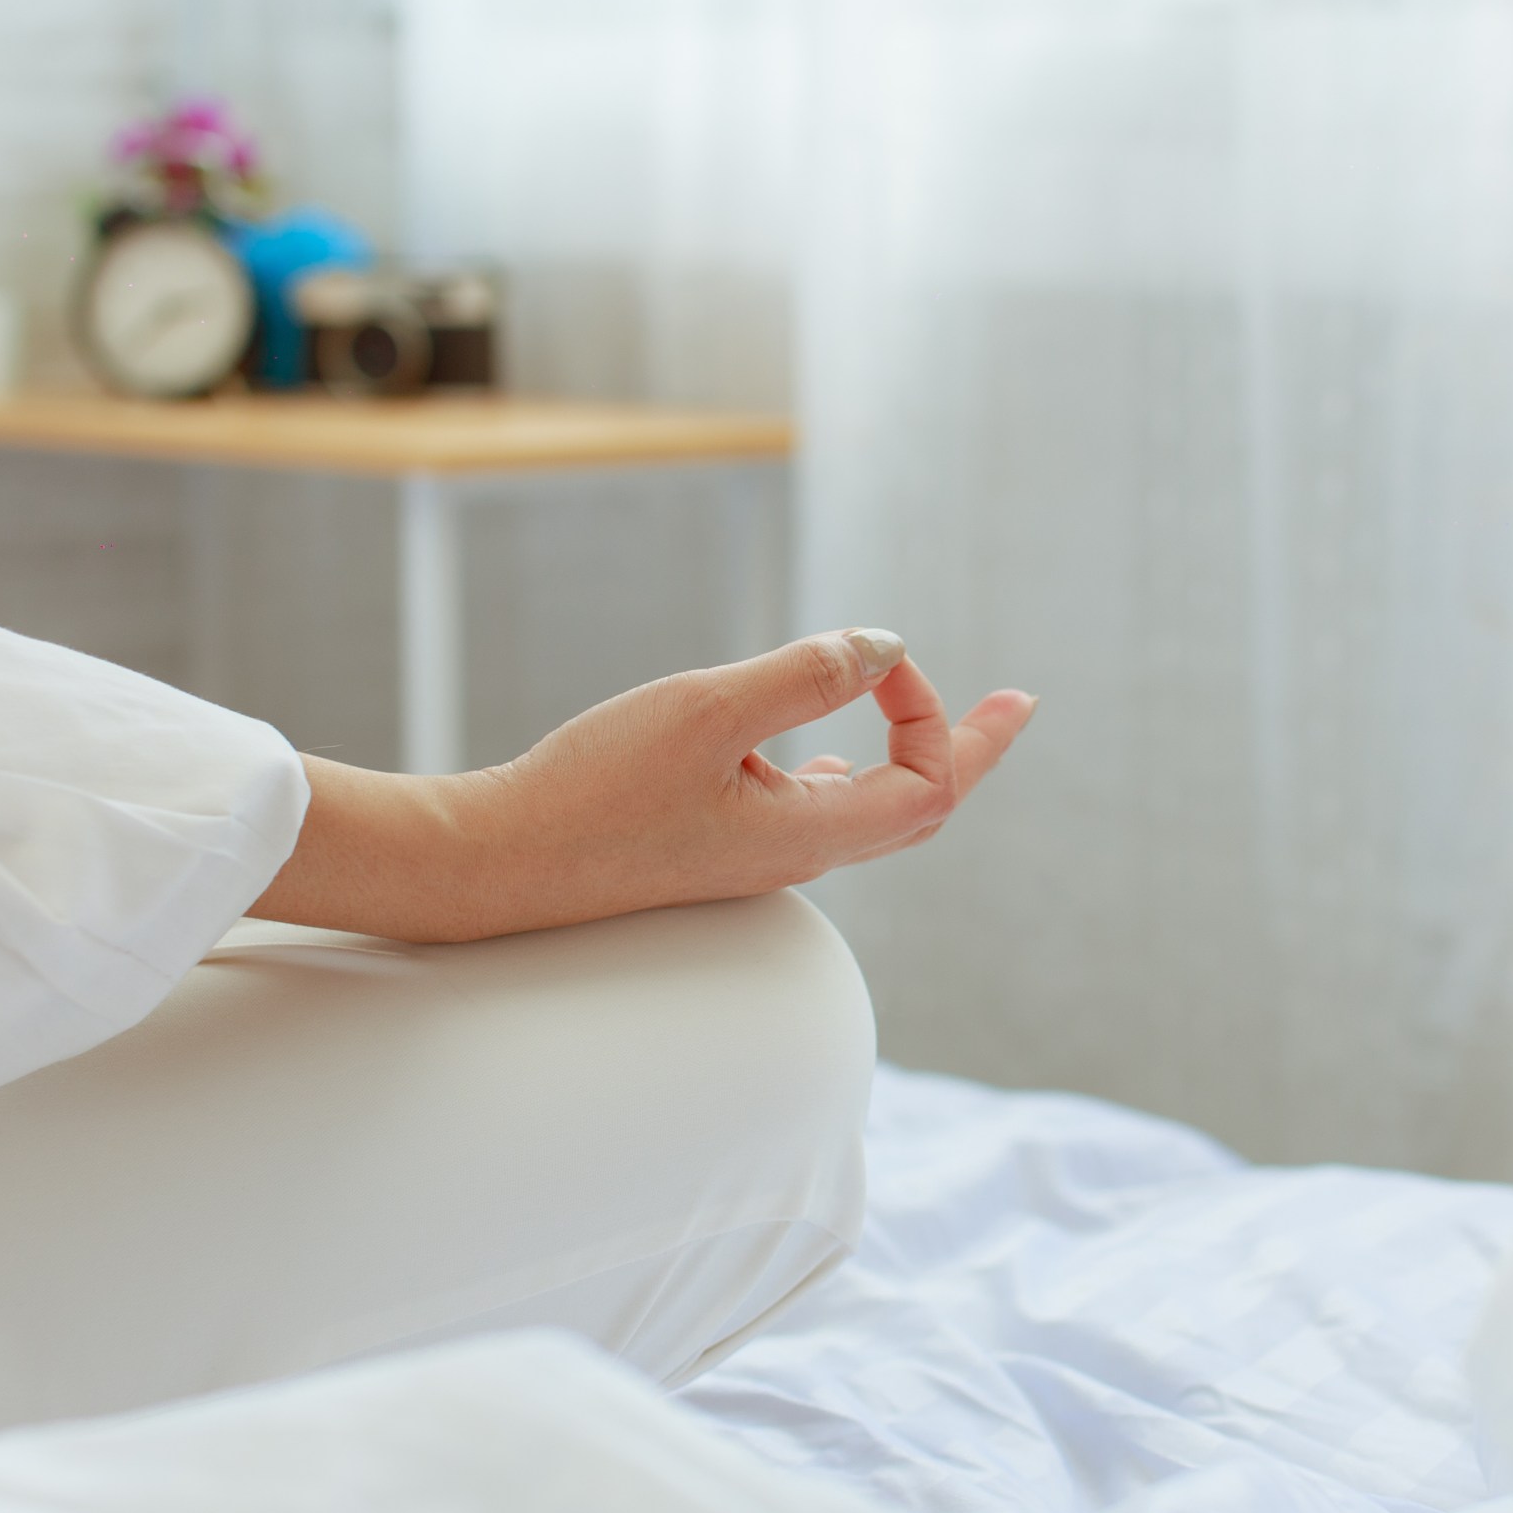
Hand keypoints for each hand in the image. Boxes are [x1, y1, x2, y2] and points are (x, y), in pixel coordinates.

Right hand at [249, 630, 1035, 942]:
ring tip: (927, 711)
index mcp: (812, 836)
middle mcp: (797, 858)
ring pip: (862, 810)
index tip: (880, 654)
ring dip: (904, 755)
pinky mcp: (709, 847)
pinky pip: (804, 810)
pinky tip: (818, 750)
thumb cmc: (592, 791)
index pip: (933, 784)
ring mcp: (752, 856)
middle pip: (920, 807)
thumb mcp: (708, 711)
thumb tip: (885, 645)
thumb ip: (806, 675)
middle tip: (1019, 704)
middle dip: (970, 748)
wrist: (493, 867)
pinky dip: (833, 767)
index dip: (936, 713)